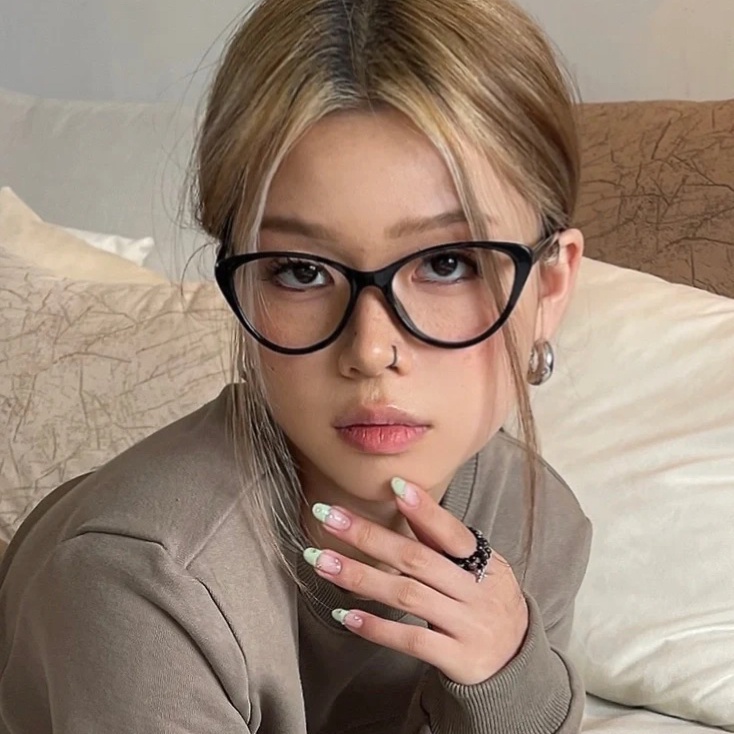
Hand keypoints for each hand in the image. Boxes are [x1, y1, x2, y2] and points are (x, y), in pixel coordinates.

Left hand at [304, 478, 528, 685]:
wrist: (516, 664)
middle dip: (368, 537)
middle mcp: (478, 591)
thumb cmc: (485, 602)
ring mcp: (469, 626)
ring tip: (322, 562)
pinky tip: (346, 615)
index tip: (393, 485)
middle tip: (327, 517)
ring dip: (360, 577)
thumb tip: (405, 497)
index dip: (425, 510)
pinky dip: (377, 627)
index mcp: (484, 562)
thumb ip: (441, 540)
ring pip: (408, 596)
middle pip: (417, 560)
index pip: (451, 532)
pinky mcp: (457, 659)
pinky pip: (412, 640)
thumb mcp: (477, 567)